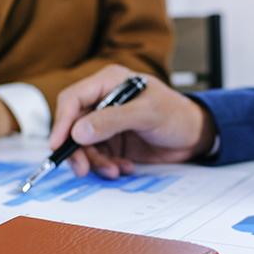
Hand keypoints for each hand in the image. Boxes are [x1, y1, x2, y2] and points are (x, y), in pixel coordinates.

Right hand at [49, 64, 215, 177]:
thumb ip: (113, 120)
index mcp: (109, 82)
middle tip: (82, 169)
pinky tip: (124, 167)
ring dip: (95, 162)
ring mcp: (107, 122)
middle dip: (77, 149)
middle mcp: (104, 101)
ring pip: (84, 145)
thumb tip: (78, 131)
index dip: (62, 121)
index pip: (73, 98)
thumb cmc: (177, 115)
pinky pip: (98, 156)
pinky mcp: (113, 141)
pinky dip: (107, 166)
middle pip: (74, 125)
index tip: (58, 144)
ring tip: (115, 170)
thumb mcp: (147, 114)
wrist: (195, 135)